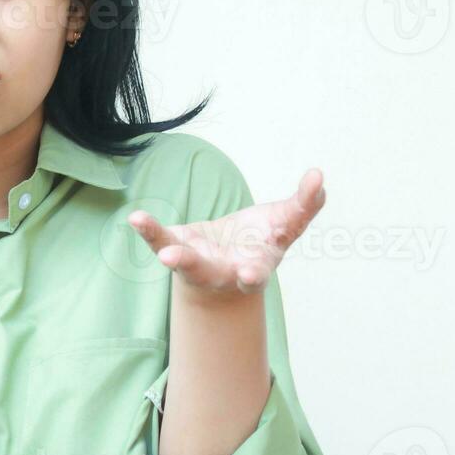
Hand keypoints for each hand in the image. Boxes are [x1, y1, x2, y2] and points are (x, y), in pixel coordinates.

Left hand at [127, 169, 325, 302]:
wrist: (222, 268)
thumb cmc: (258, 242)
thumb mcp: (284, 223)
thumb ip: (304, 204)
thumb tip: (320, 176)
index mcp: (259, 264)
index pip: (262, 267)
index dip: (256, 272)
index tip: (251, 276)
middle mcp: (229, 271)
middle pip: (227, 276)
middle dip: (233, 278)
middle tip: (241, 278)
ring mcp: (201, 263)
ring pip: (190, 265)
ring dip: (180, 260)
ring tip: (167, 255)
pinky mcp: (178, 248)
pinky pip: (161, 240)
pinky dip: (149, 230)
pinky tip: (135, 218)